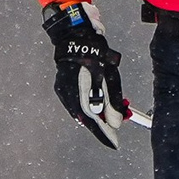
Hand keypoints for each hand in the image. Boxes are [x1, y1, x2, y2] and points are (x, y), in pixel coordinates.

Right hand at [43, 0, 129, 146]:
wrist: (74, 35)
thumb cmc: (95, 54)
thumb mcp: (109, 77)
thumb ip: (112, 102)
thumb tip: (115, 123)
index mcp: (79, 94)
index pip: (93, 121)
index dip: (104, 134)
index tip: (114, 144)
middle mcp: (67, 96)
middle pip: (86, 118)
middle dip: (101, 124)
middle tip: (115, 129)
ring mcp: (62, 91)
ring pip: (81, 111)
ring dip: (95, 115)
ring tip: (108, 116)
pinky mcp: (62, 86)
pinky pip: (76, 103)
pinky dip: (87, 106)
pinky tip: (96, 106)